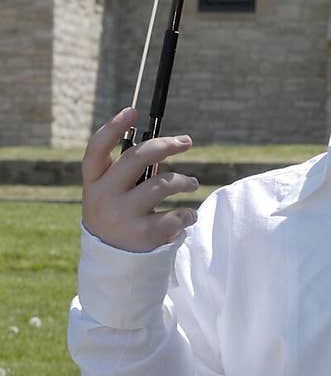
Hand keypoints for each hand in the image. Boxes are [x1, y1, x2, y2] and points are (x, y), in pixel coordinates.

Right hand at [81, 107, 199, 252]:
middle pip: (136, 158)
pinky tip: (189, 215)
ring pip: (162, 183)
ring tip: (193, 184)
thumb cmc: (117, 218)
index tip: (132, 111)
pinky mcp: (143, 235)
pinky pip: (175, 213)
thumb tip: (160, 143)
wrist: (114, 264)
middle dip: (165, 145)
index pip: (96, 149)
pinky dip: (187, 213)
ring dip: (184, 181)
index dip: (113, 127)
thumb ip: (125, 172)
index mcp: (92, 183)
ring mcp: (123, 216)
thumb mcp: (109, 195)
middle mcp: (103, 197)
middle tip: (186, 142)